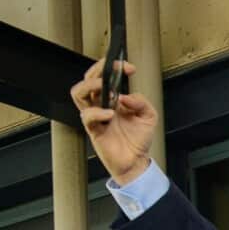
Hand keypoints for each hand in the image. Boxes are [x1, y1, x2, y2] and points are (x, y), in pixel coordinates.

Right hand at [70, 58, 156, 184]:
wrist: (136, 162)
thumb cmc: (138, 139)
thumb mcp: (149, 116)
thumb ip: (142, 102)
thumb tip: (125, 96)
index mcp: (113, 99)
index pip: (105, 76)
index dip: (113, 67)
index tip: (128, 67)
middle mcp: (101, 105)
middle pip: (87, 79)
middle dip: (98, 69)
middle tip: (113, 70)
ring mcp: (96, 116)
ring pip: (78, 93)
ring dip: (91, 86)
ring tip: (106, 88)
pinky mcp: (93, 130)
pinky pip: (87, 116)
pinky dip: (98, 112)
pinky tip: (110, 114)